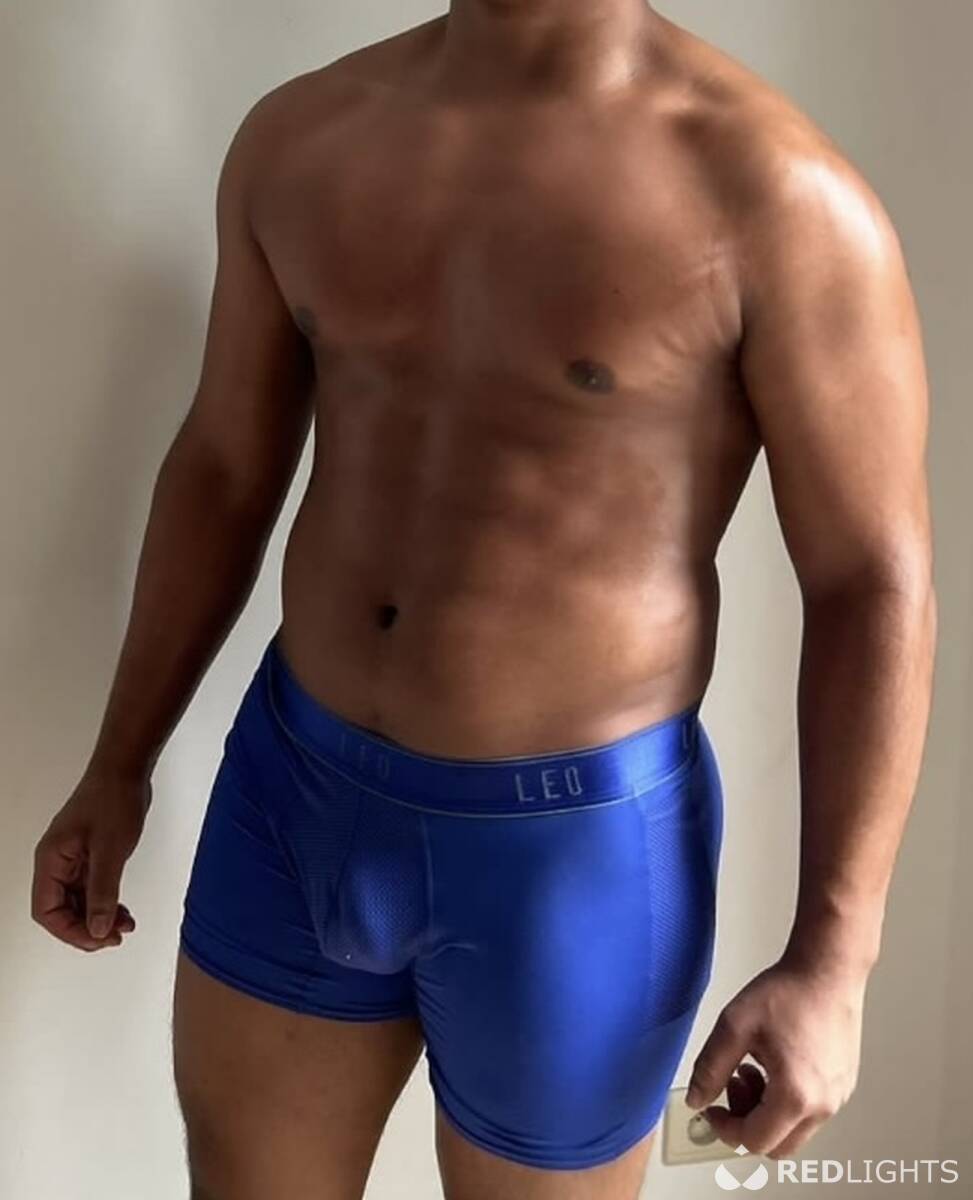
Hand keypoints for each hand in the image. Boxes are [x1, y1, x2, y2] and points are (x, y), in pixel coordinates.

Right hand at [31, 769, 151, 950]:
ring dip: (99, 917)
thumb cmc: (113, 799)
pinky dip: (107, 902)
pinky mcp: (91, 854)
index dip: (69, 931)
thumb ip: (103, 892)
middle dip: (86, 928)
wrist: (126, 769)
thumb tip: (96, 929)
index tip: (97, 940)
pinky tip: (124, 912)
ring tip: (124, 928)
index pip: (46, 911)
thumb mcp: (110, 851)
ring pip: (79, 901)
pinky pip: (92, 887)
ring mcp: (74, 858)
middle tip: (114, 937)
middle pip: (61, 910)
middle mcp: (57, 862)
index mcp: (51, 860)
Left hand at [685, 957, 867, 1157]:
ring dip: (765, 1110)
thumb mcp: (734, 1026)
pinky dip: (786, 1101)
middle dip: (746, 1122)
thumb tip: (697, 1099)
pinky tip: (774, 1064)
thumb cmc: (787, 993)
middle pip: (776, 1145)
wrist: (826, 971)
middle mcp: (823, 1105)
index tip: (711, 1107)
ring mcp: (838, 1097)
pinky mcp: (843, 1086)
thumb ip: (710, 1067)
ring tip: (752, 1068)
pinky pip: (810, 1112)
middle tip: (733, 1085)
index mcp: (796, 1096)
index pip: (754, 1140)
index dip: (724, 1127)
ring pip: (794, 1130)